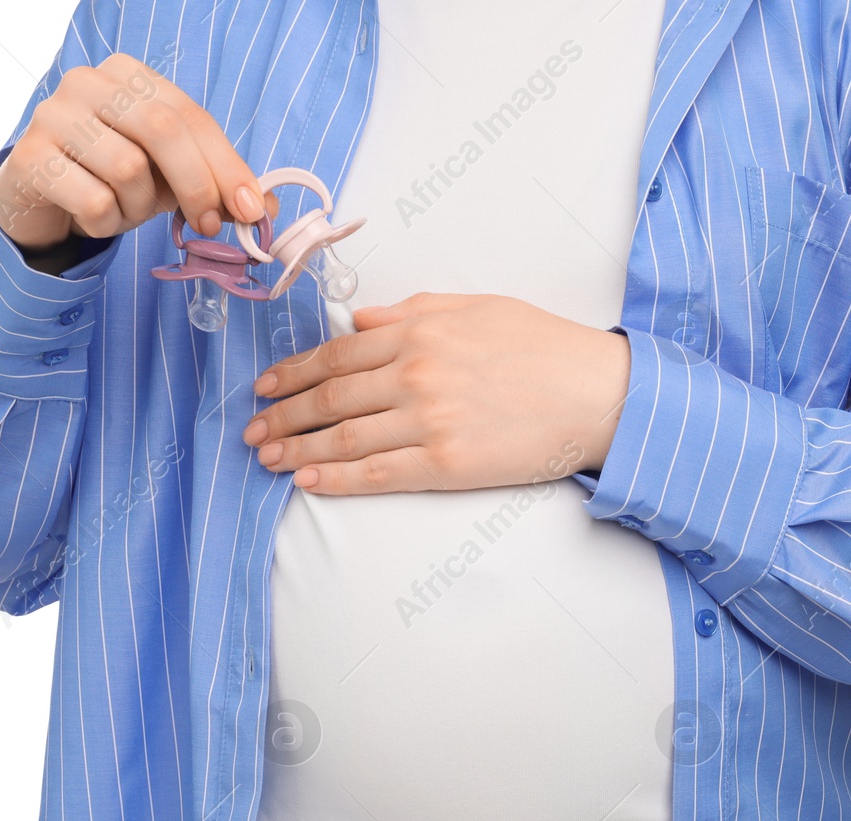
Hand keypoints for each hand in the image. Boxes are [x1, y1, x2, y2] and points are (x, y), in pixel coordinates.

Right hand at [0, 53, 278, 251]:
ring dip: (140, 207)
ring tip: (127, 210)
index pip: (191, 115)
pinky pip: (94, 200)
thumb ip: (214, 185)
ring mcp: (53, 116)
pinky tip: (96, 217)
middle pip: (162, 130)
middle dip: (197, 186)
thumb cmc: (109, 178)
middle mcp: (86, 82)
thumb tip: (265, 210)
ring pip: (127, 169)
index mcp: (127, 75)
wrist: (38, 197)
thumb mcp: (168, 177)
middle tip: (208, 225)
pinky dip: (107, 222)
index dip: (226, 165)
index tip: (251, 209)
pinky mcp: (29, 158)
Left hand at [242, 293, 632, 493]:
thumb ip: (412, 311)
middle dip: (284, 415)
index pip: (337, 353)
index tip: (266, 386)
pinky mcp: (446, 463)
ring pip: (343, 438)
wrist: (596, 393)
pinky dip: (336, 480)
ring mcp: (428, 421)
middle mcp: (414, 373)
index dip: (295, 373)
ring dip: (298, 450)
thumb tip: (361, 318)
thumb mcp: (475, 307)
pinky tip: (308, 483)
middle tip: (253, 430)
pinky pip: (377, 474)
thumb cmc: (543, 346)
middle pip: (330, 397)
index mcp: (418, 331)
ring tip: (267, 459)